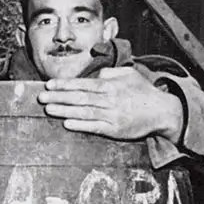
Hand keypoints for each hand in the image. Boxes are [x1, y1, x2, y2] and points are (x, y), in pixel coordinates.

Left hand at [36, 66, 184, 141]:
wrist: (162, 111)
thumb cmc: (144, 92)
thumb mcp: (129, 75)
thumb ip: (110, 73)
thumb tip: (95, 74)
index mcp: (111, 85)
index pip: (82, 84)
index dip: (64, 84)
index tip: (49, 85)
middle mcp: (109, 99)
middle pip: (79, 97)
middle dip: (58, 97)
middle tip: (41, 97)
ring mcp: (112, 115)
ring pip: (83, 111)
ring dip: (64, 110)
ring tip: (48, 109)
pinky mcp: (115, 129)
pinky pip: (94, 126)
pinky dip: (80, 124)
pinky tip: (67, 123)